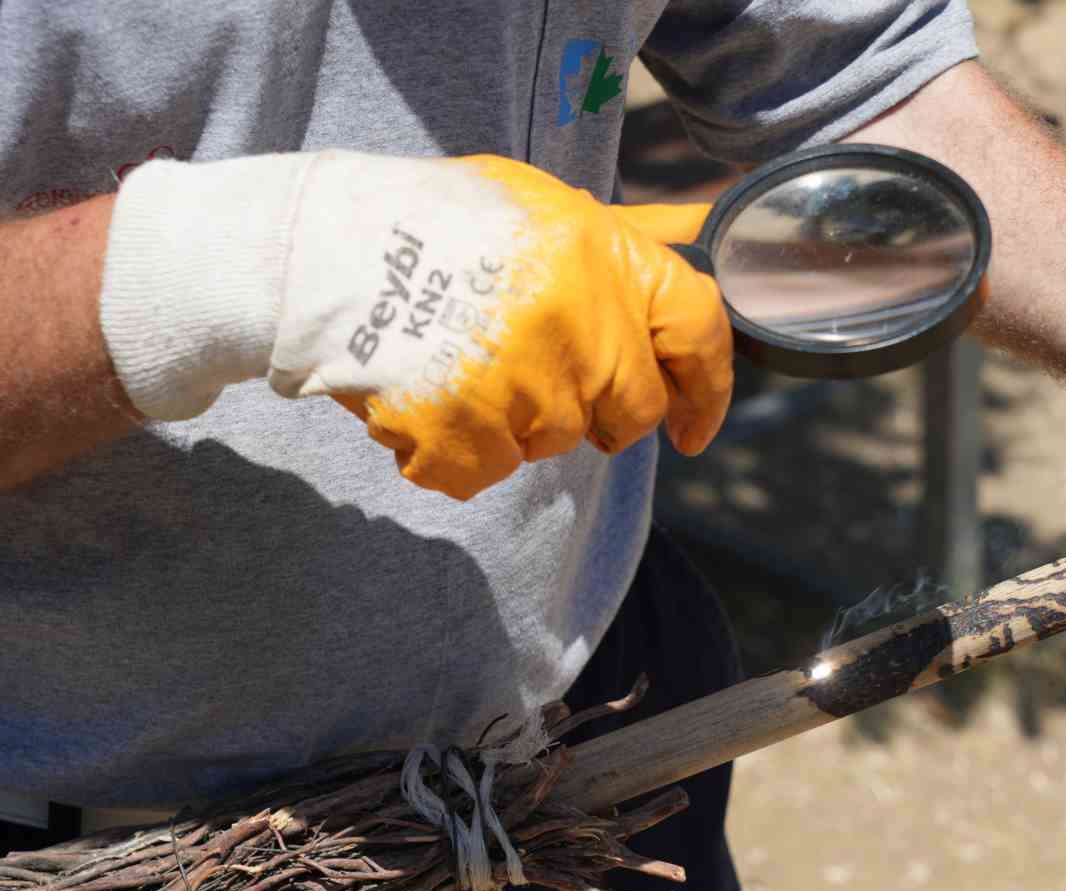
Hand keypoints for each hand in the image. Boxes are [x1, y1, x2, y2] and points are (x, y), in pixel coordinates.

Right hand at [101, 152, 732, 499]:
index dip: (709, 387)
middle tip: (531, 374)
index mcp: (605, 254)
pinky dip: (455, 449)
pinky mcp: (466, 432)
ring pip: (553, 442)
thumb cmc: (435, 222)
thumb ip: (622, 246)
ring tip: (457, 359)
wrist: (318, 249)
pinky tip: (424, 395)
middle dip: (594, 409)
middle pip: (629, 411)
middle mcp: (580, 322)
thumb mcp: (544, 206)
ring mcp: (524, 383)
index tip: (692, 427)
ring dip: (513, 420)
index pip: (699, 329)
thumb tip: (699, 255)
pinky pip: (486, 471)